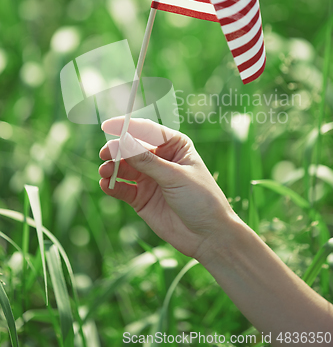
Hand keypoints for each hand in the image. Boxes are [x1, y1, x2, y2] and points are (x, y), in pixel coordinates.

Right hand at [99, 118, 235, 263]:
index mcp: (174, 145)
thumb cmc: (201, 199)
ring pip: (123, 168)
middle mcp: (159, 159)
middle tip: (105, 154)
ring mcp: (149, 179)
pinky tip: (106, 185)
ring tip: (105, 172)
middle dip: (117, 150)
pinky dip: (112, 186)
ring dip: (111, 168)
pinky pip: (122, 188)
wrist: (208, 235)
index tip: (108, 126)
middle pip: (131, 148)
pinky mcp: (141, 198)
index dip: (127, 127)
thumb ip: (147, 161)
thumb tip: (123, 141)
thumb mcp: (175, 176)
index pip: (147, 131)